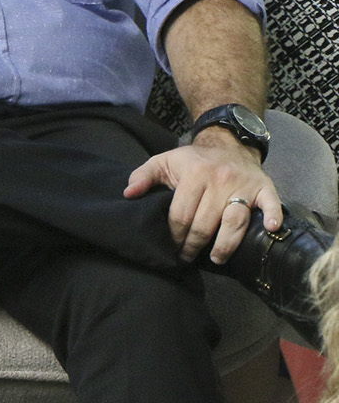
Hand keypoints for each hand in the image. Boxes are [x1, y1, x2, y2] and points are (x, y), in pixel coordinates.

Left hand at [125, 129, 280, 262]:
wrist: (229, 143)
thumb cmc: (193, 160)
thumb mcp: (164, 161)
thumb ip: (143, 175)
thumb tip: (128, 194)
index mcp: (194, 174)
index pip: (181, 213)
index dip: (175, 234)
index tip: (172, 247)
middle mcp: (219, 180)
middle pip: (206, 223)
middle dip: (194, 245)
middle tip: (188, 257)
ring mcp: (243, 185)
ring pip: (235, 221)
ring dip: (225, 244)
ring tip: (216, 259)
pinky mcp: (265, 188)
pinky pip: (272, 204)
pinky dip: (274, 217)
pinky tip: (271, 230)